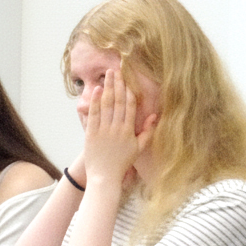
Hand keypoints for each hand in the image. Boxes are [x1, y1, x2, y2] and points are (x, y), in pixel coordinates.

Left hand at [81, 69, 156, 188]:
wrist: (105, 176)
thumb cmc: (122, 163)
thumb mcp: (139, 148)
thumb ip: (147, 131)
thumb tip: (154, 116)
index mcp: (128, 131)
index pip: (129, 106)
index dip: (128, 90)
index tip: (128, 78)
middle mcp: (116, 128)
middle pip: (117, 101)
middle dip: (117, 84)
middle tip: (117, 69)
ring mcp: (103, 130)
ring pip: (106, 104)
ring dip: (107, 87)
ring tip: (107, 74)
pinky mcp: (91, 133)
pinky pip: (94, 114)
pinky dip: (95, 101)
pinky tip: (97, 89)